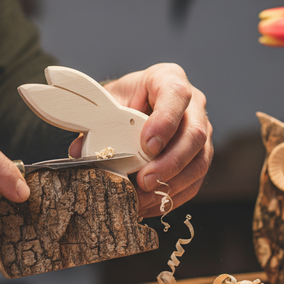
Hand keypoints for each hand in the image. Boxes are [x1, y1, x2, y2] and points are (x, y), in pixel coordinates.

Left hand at [70, 63, 212, 216]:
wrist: (136, 106)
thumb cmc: (125, 100)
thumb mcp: (109, 101)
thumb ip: (97, 121)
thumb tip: (81, 151)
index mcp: (170, 80)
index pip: (177, 95)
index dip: (165, 122)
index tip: (147, 146)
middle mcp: (193, 105)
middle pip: (195, 134)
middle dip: (171, 162)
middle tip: (145, 181)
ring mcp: (202, 132)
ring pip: (199, 161)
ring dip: (172, 184)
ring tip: (143, 198)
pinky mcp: (200, 157)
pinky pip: (194, 181)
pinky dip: (172, 196)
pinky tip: (150, 204)